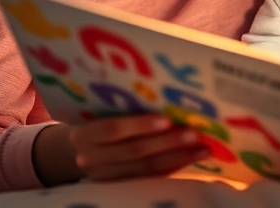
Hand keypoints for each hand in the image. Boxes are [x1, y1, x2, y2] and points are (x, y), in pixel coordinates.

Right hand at [33, 115, 209, 185]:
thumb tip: (166, 92)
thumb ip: (121, 106)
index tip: (167, 119)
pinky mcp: (119, 188)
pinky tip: (191, 159)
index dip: (140, 125)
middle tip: (194, 134)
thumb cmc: (95, 121)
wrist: (77, 151)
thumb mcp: (98, 112)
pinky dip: (173, 168)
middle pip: (133, 151)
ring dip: (177, 158)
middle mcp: (90, 159)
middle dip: (167, 143)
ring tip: (202, 149)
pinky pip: (150, 178)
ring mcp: (105, 177)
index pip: (113, 129)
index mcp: (83, 134)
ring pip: (145, 169)